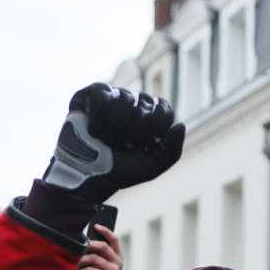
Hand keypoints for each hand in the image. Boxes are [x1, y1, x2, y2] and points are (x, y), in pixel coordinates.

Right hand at [43, 83, 185, 203]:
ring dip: (115, 128)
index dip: (155, 127)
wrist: (88, 175)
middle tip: (122, 144)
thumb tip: (180, 125)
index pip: (164, 108)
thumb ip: (172, 150)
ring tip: (106, 140)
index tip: (143, 145)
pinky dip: (99, 116)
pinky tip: (94, 129)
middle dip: (134, 131)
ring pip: (124, 99)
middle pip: (145, 103)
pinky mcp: (92, 94)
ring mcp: (114, 97)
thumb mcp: (152, 166)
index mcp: (151, 118)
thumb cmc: (120, 170)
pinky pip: (103, 95)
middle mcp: (134, 103)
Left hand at [79, 224, 122, 269]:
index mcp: (117, 257)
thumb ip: (98, 256)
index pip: (114, 240)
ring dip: (80, 262)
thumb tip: (83, 243)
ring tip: (76, 267)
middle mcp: (117, 263)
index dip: (105, 231)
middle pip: (102, 246)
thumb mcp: (101, 267)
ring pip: (92, 258)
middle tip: (76, 249)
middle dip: (87, 246)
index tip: (95, 225)